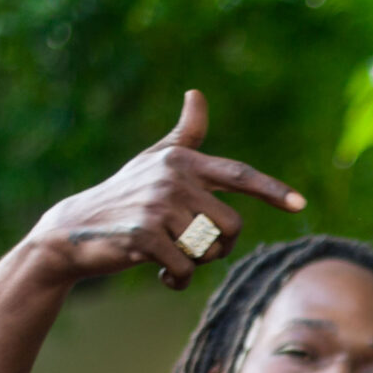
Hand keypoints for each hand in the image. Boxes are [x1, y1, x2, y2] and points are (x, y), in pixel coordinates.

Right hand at [25, 91, 304, 291]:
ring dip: (195, 263)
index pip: (238, 175)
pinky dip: (178, 280)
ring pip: (209, 250)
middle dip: (220, 247)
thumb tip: (197, 92)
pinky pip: (185, 269)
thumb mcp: (154, 162)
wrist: (72, 231)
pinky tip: (160, 273)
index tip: (300, 204)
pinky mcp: (144, 236)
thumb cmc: (122, 195)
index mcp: (182, 161)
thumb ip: (185, 135)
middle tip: (193, 247)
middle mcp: (173, 178)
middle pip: (232, 227)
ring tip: (169, 254)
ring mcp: (157, 206)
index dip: (271, 191)